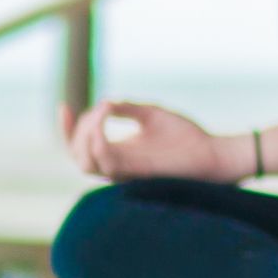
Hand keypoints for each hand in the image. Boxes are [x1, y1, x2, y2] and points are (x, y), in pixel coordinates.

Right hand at [62, 98, 246, 182]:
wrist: (214, 153)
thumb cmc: (187, 137)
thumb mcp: (152, 114)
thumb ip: (128, 108)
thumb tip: (103, 102)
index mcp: (119, 151)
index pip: (82, 146)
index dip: (67, 129)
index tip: (63, 106)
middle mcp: (118, 164)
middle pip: (78, 155)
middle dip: (77, 130)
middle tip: (98, 110)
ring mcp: (126, 172)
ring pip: (86, 162)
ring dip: (86, 134)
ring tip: (101, 113)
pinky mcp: (136, 174)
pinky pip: (106, 163)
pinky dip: (98, 140)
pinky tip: (105, 117)